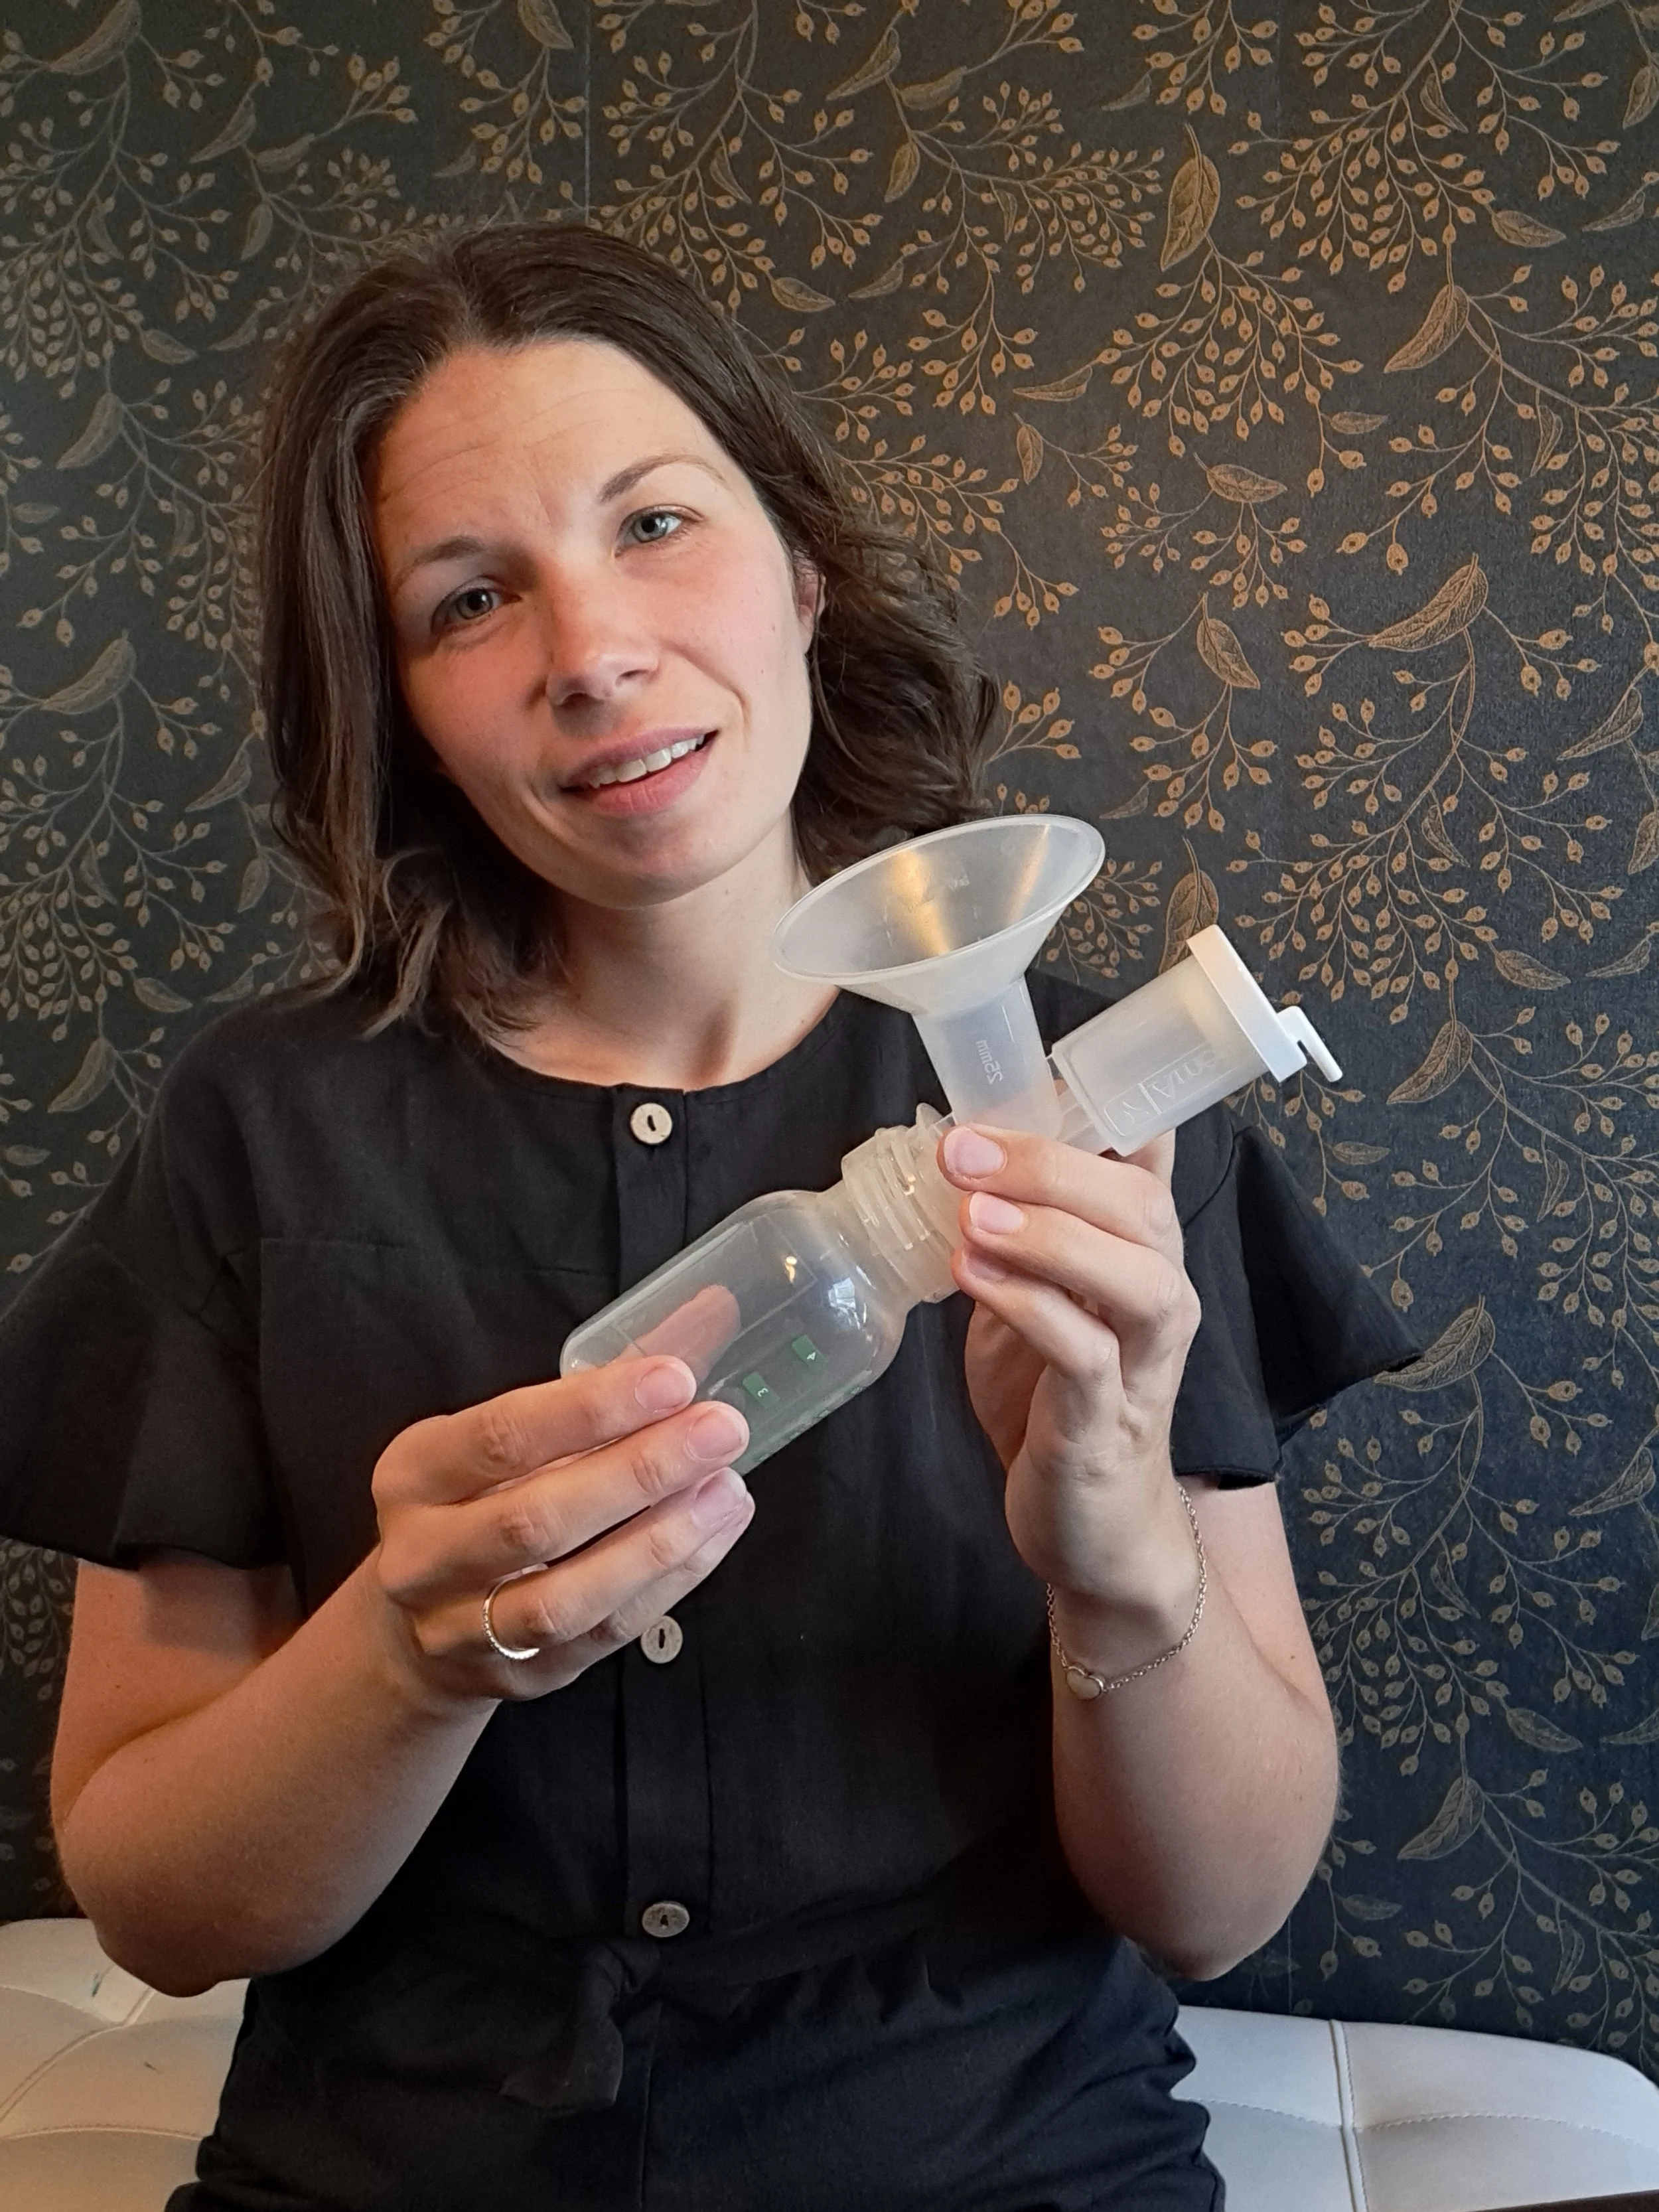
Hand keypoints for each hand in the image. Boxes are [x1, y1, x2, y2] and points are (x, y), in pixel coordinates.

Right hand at [369, 1357, 752, 1704]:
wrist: (419, 1625)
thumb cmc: (482, 1498)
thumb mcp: (507, 1436)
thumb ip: (603, 1384)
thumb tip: (713, 1310)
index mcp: (415, 1472)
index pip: (502, 1436)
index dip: (591, 1408)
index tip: (674, 1377)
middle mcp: (424, 1555)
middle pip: (535, 1519)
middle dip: (640, 1471)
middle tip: (721, 1428)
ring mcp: (465, 1629)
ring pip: (566, 1597)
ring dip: (660, 1540)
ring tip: (729, 1489)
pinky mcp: (520, 1677)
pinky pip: (601, 1634)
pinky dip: (668, 1583)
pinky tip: (714, 1533)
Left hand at [938, 1123, 1200, 1630]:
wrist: (1092, 1529)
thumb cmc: (1059, 1402)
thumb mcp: (1040, 1294)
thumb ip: (1021, 1227)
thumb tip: (965, 1143)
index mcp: (1143, 1253)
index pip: (1151, 1159)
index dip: (1119, 1103)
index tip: (1042, 1066)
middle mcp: (1161, 1297)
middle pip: (1141, 1208)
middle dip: (1052, 1168)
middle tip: (965, 1149)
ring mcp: (1144, 1362)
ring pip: (1134, 1276)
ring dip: (1052, 1235)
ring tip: (972, 1215)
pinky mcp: (1107, 1423)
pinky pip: (1086, 1354)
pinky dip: (1031, 1309)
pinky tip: (973, 1281)